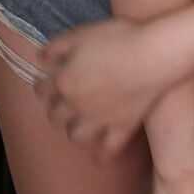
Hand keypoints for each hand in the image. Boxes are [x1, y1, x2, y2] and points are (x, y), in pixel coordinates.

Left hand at [34, 14, 171, 155]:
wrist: (152, 55)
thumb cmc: (116, 38)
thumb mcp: (80, 34)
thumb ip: (55, 48)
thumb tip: (41, 60)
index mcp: (64, 81)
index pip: (42, 90)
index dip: (42, 87)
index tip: (45, 84)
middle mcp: (77, 105)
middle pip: (56, 116)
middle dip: (56, 111)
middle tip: (62, 106)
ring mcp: (100, 119)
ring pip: (76, 136)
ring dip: (74, 131)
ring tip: (80, 126)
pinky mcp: (122, 127)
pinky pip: (109, 150)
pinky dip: (102, 156)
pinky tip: (101, 159)